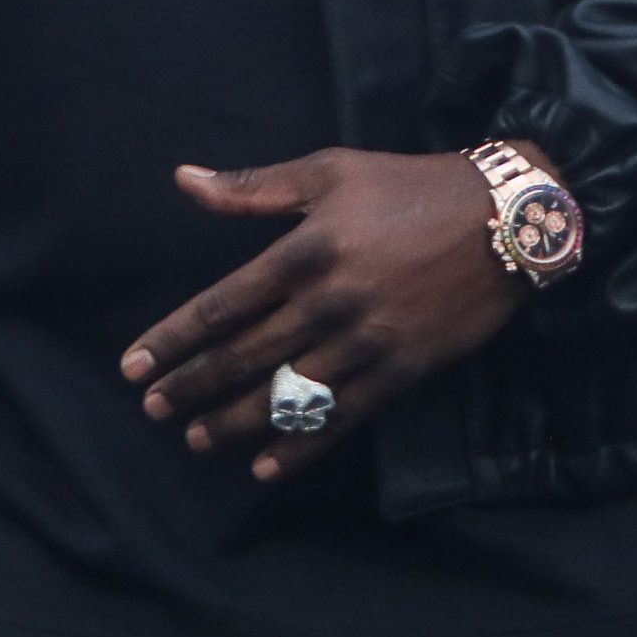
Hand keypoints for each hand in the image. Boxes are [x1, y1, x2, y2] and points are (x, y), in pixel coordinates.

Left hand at [120, 147, 529, 482]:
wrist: (503, 218)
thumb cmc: (408, 186)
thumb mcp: (329, 171)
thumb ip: (252, 187)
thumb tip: (183, 179)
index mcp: (304, 251)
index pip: (221, 305)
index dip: (173, 340)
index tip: (133, 365)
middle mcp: (328, 303)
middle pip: (243, 357)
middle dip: (191, 387)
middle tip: (152, 408)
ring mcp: (365, 343)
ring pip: (284, 396)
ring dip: (233, 423)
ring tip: (194, 439)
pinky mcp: (399, 371)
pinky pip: (339, 418)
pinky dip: (299, 446)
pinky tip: (264, 466)